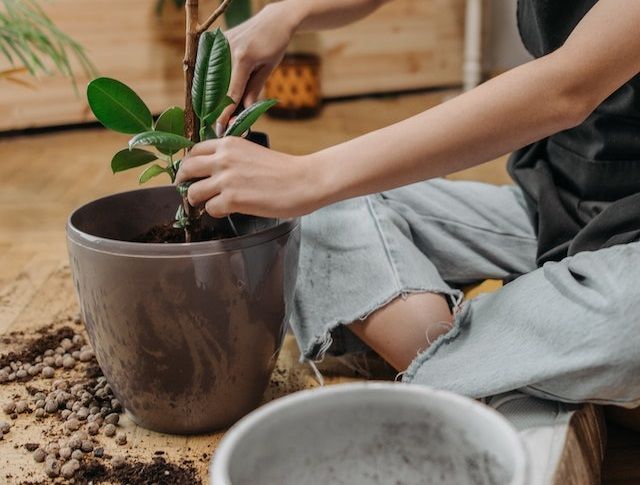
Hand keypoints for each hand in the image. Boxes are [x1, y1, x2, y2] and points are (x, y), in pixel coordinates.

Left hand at [175, 137, 323, 218]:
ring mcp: (226, 179)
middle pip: (186, 170)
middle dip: (184, 183)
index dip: (190, 166)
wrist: (304, 180)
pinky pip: (210, 209)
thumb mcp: (252, 152)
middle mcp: (223, 158)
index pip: (194, 151)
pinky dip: (216, 213)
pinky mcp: (232, 199)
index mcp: (229, 143)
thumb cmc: (285, 170)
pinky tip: (228, 211)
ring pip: (193, 193)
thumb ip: (232, 158)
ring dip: (199, 201)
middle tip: (190, 193)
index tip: (191, 175)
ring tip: (211, 204)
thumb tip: (215, 172)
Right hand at [217, 3, 297, 133]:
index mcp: (243, 58)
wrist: (273, 20)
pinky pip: (209, 64)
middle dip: (215, 106)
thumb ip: (254, 89)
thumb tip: (244, 109)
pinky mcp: (216, 40)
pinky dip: (210, 79)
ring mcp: (219, 43)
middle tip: (216, 123)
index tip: (220, 128)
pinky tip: (211, 92)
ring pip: (210, 76)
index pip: (231, 92)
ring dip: (210, 93)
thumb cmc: (275, 44)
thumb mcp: (268, 68)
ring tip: (211, 111)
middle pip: (217, 86)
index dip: (225, 112)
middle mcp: (226, 50)